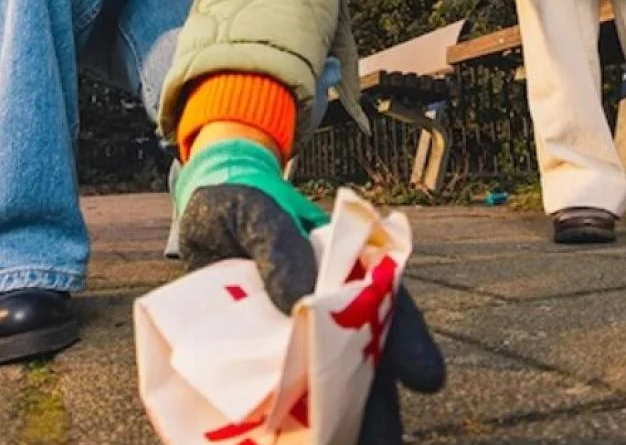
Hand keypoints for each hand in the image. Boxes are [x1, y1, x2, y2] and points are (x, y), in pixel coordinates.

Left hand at [176, 139, 445, 443]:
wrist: (199, 212)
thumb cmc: (241, 203)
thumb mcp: (257, 211)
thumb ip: (280, 246)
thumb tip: (297, 301)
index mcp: (346, 269)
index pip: (386, 307)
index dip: (407, 343)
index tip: (426, 378)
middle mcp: (330, 310)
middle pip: (363, 363)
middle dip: (375, 407)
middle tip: (385, 443)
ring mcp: (297, 338)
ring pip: (327, 388)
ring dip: (337, 422)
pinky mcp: (263, 358)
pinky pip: (279, 395)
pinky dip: (286, 421)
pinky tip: (289, 440)